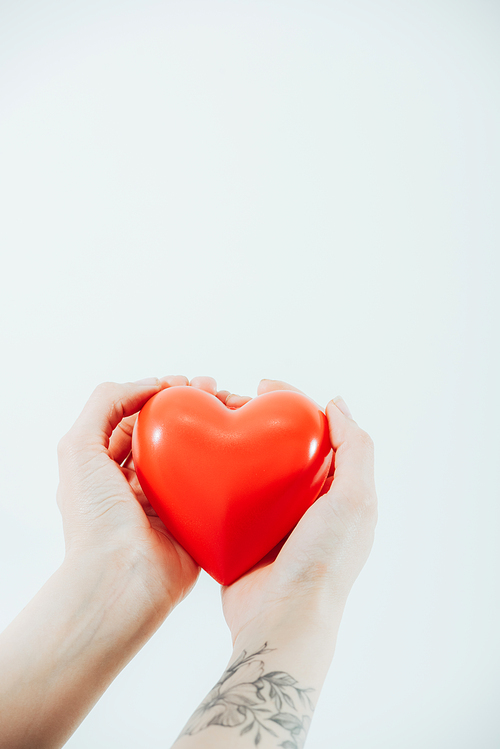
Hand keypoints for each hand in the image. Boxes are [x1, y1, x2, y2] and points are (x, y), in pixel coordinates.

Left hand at [56, 374, 218, 621]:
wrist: (123, 580)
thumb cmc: (95, 519)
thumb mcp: (78, 447)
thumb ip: (104, 404)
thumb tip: (149, 386)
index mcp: (106, 468)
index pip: (134, 420)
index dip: (156, 396)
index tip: (182, 384)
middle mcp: (136, 484)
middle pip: (167, 435)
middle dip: (189, 408)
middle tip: (213, 392)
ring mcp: (168, 504)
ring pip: (194, 456)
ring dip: (212, 430)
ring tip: (232, 408)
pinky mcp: (196, 522)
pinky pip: (216, 488)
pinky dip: (228, 464)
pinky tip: (239, 444)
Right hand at [220, 379, 377, 645]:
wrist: (282, 620)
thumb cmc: (324, 560)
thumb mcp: (355, 500)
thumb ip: (356, 449)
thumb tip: (336, 403)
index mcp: (332, 490)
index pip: (312, 431)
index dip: (290, 403)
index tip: (265, 387)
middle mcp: (300, 500)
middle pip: (275, 443)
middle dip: (252, 416)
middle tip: (226, 399)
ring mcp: (266, 517)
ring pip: (246, 465)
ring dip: (227, 439)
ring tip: (207, 418)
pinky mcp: (237, 533)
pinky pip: (223, 494)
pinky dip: (210, 472)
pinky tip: (194, 455)